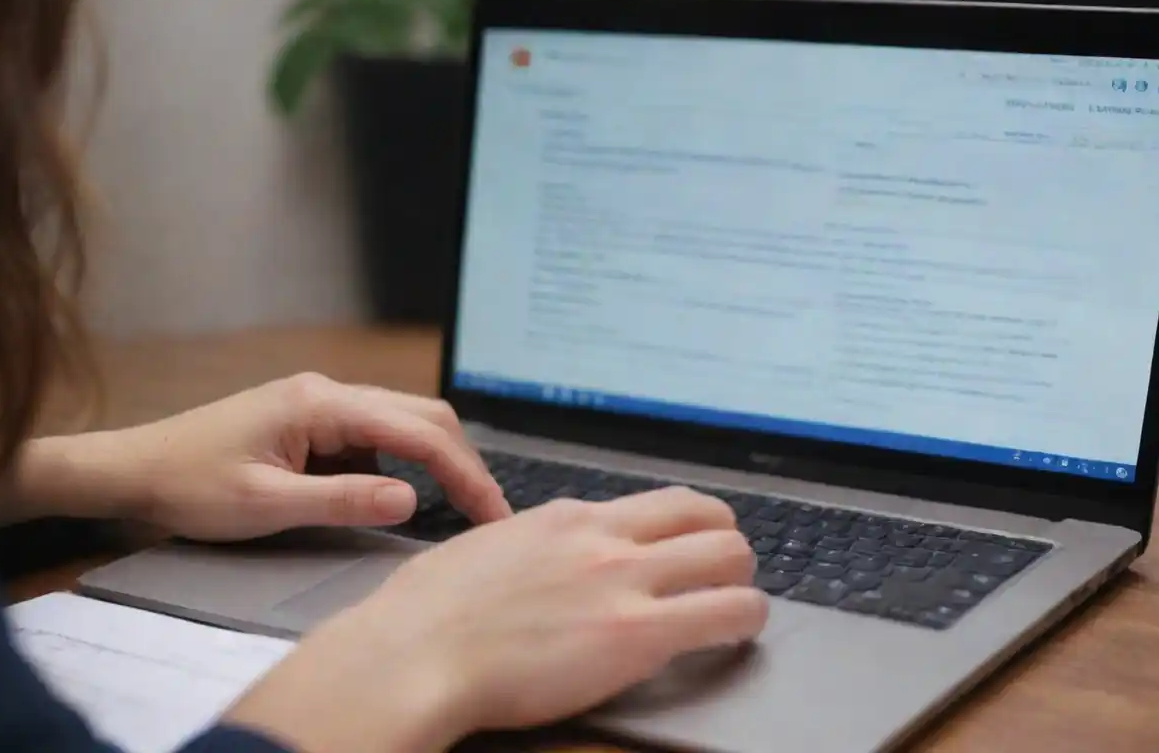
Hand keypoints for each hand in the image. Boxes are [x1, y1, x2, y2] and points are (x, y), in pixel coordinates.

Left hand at [104, 373, 508, 540]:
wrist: (133, 471)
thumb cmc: (188, 486)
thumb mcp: (265, 505)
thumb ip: (342, 501)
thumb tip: (413, 501)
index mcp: (320, 404)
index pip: (418, 431)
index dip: (465, 474)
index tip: (495, 515)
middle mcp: (329, 392)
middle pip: (423, 415)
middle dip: (464, 462)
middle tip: (490, 515)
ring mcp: (322, 404)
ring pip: (403, 423)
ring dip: (436, 462)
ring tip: (461, 510)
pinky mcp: (314, 423)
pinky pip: (375, 437)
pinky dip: (403, 465)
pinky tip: (407, 498)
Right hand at [227, 487, 768, 752]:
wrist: (411, 654)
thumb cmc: (425, 614)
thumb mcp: (483, 551)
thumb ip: (529, 547)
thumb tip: (537, 554)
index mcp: (565, 518)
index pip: (662, 503)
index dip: (694, 525)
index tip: (697, 546)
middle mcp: (603, 538)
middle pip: (710, 518)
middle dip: (728, 548)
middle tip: (725, 577)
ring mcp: (622, 580)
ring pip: (732, 557)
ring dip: (744, 581)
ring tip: (738, 607)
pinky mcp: (637, 632)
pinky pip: (728, 613)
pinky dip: (747, 621)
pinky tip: (740, 634)